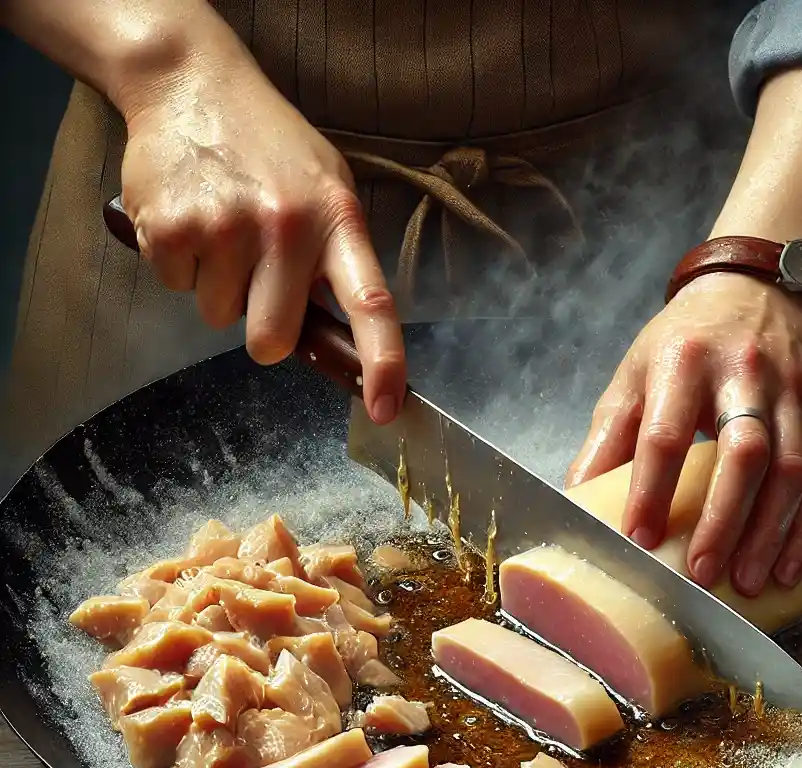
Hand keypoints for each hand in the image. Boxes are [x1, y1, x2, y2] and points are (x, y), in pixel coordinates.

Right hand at [119, 48, 403, 422]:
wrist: (191, 81)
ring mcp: (226, 229)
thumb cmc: (270, 145)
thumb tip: (338, 333)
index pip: (371, 303)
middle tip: (257, 283)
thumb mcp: (326, 187)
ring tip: (222, 228)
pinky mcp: (171, 229)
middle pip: (271, 341)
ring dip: (219, 286)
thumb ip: (337, 256)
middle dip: (263, 331)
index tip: (385, 407)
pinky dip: (182, 265)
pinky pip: (177, 287)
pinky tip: (192, 218)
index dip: (383, 362)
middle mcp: (286, 228)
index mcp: (337, 220)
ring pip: (218, 317)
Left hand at [566, 272, 801, 595]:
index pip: (666, 433)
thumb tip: (577, 497)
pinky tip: (790, 565)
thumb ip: (608, 435)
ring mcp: (790, 394)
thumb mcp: (635, 373)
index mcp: (683, 364)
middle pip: (742, 453)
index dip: (651, 488)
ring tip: (748, 582)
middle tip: (703, 573)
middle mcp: (743, 376)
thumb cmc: (685, 341)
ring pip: (789, 469)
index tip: (640, 537)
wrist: (759, 287)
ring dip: (769, 533)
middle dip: (723, 519)